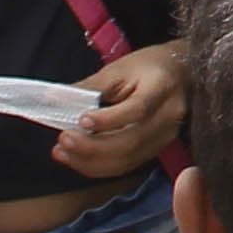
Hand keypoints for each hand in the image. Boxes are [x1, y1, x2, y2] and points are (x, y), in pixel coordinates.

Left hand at [56, 42, 187, 174]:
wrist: (182, 73)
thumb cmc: (149, 66)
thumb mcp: (119, 68)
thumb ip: (87, 87)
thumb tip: (51, 98)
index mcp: (162, 87)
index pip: (138, 109)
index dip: (108, 119)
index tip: (80, 120)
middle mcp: (170, 115)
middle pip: (131, 141)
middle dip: (92, 147)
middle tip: (62, 140)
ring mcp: (167, 136)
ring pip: (127, 159)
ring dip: (90, 161)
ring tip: (62, 151)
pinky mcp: (158, 148)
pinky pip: (127, 165)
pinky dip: (98, 166)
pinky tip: (76, 158)